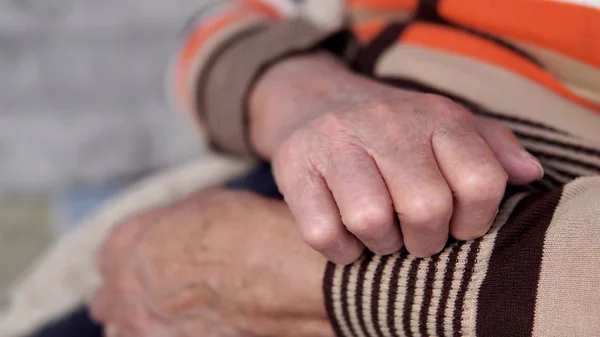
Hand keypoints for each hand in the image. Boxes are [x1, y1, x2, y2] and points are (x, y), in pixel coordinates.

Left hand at [90, 189, 331, 336]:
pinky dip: (163, 334)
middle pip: (106, 300)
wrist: (277, 274)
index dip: (129, 257)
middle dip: (126, 295)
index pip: (108, 257)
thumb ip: (173, 222)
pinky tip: (188, 325)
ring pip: (122, 330)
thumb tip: (174, 229)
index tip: (148, 259)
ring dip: (138, 321)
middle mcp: (124, 289)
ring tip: (169, 313)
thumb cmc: (246, 231)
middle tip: (157, 290)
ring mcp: (145, 327)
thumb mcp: (204, 204)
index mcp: (126, 244)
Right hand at [249, 53, 543, 262]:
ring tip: (382, 234)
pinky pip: (324, 233)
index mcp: (434, 114)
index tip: (458, 224)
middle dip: (426, 241)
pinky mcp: (294, 166)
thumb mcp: (445, 125)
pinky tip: (349, 237)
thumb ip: (492, 146)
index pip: (481, 181)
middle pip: (426, 208)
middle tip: (416, 236)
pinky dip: (343, 251)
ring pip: (371, 221)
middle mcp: (385, 120)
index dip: (475, 221)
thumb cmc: (392, 128)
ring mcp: (334, 141)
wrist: (314, 101)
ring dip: (382, 245)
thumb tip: (528, 174)